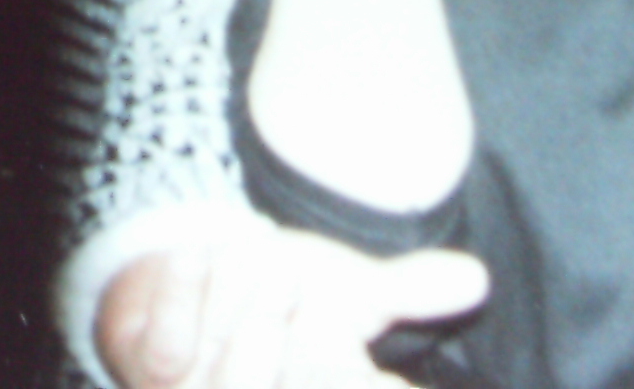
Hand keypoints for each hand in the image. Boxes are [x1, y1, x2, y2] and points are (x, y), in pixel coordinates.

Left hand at [97, 227, 490, 388]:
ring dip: (243, 301)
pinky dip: (185, 295)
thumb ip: (410, 290)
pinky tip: (196, 259)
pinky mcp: (157, 377)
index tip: (351, 346)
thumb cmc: (285, 293)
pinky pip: (167, 349)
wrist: (196, 277)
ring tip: (258, 257)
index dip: (341, 368)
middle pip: (275, 373)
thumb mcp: (350, 289)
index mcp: (316, 382)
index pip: (354, 381)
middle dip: (282, 314)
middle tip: (289, 273)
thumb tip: (476, 279)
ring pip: (237, 367)